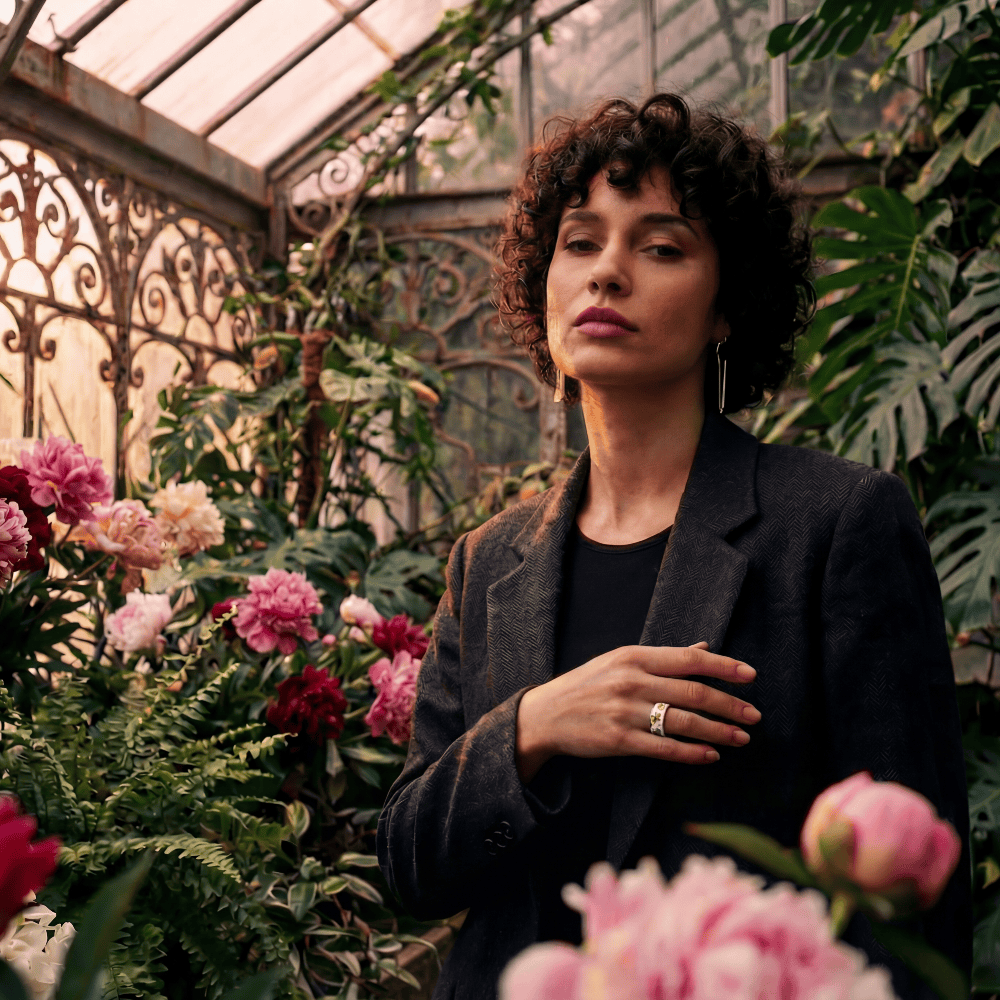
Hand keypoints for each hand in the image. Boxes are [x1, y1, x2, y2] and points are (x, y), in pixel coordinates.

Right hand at [515, 641, 759, 782]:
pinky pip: (664, 748)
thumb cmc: (586, 685)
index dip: (724, 666)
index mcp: (633, 657)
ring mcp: (625, 712)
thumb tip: (703, 648)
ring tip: (741, 738)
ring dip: (719, 732)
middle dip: (730, 705)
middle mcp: (631, 681)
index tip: (751, 675)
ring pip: (684, 721)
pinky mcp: (619, 741)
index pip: (688, 659)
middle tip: (755, 715)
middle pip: (693, 692)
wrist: (545, 715)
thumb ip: (663, 657)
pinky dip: (692, 753)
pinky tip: (711, 756)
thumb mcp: (620, 661)